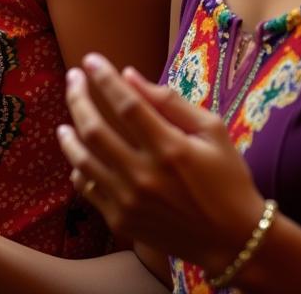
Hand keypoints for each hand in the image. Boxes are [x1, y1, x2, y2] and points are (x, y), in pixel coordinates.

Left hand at [56, 54, 264, 276]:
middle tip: (73, 77)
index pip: (125, 104)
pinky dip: (78, 169)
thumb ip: (170, 102)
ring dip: (68, 135)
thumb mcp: (212, 131)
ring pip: (82, 160)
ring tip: (65, 120)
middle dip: (78, 97)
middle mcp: (145, 175)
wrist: (235, 241)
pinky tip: (79, 155)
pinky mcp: (122, 221)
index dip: (104, 78)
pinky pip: (87, 189)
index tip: (91, 59)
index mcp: (170, 148)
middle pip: (94, 128)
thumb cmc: (227, 178)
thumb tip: (130, 75)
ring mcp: (129, 201)